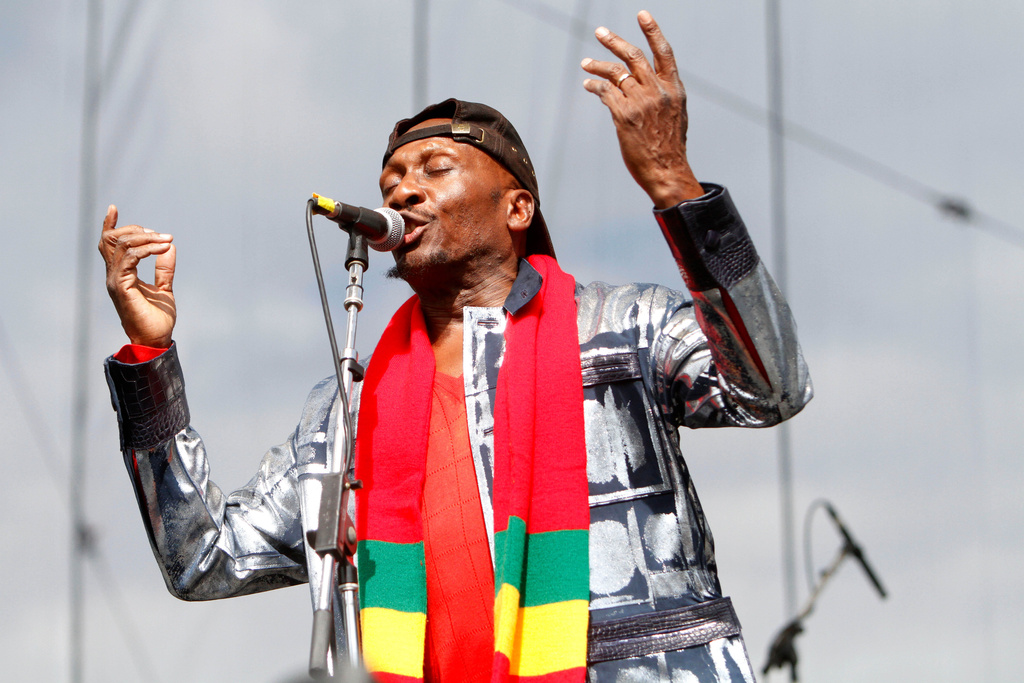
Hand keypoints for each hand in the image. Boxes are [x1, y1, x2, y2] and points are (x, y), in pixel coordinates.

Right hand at [98, 205, 176, 347]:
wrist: (155, 340)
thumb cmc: (157, 319)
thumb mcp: (164, 288)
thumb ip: (164, 269)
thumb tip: (169, 246)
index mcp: (120, 275)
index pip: (108, 245)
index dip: (109, 225)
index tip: (113, 208)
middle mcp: (113, 275)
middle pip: (113, 240)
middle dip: (136, 230)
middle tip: (160, 235)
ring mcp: (115, 280)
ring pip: (122, 246)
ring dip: (146, 238)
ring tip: (166, 239)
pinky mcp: (121, 286)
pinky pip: (130, 258)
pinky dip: (148, 249)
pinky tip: (163, 248)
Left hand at [581, 11, 703, 207]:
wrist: (666, 171)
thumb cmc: (670, 148)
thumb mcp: (676, 116)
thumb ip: (663, 96)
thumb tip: (645, 85)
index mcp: (675, 89)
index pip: (664, 52)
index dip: (653, 31)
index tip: (642, 14)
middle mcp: (658, 91)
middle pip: (634, 56)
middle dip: (614, 41)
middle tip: (600, 32)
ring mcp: (641, 102)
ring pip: (615, 73)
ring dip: (598, 65)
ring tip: (586, 62)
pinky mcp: (624, 115)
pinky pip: (605, 92)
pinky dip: (595, 87)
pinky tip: (589, 86)